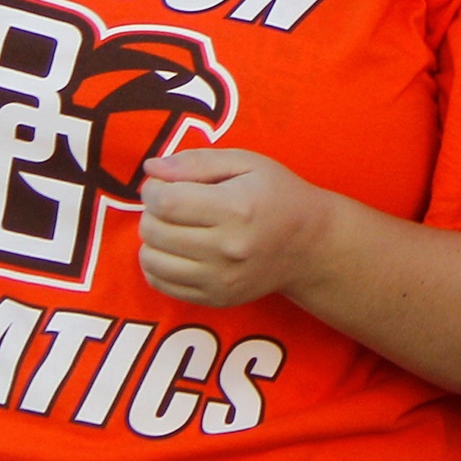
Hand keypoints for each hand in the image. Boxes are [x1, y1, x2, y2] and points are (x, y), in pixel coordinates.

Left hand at [137, 146, 343, 306]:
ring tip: (171, 227)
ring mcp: (220, 279)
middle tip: (169, 204)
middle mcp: (227, 249)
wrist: (310, 245)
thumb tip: (150, 169)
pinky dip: (156, 265)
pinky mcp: (215, 298)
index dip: (153, 190)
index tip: (161, 185)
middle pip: (155, 231)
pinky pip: (161, 284)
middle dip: (151, 212)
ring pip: (152, 260)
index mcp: (236, 209)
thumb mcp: (247, 163)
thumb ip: (197, 162)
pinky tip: (174, 250)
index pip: (166, 202)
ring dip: (151, 239)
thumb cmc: (278, 195)